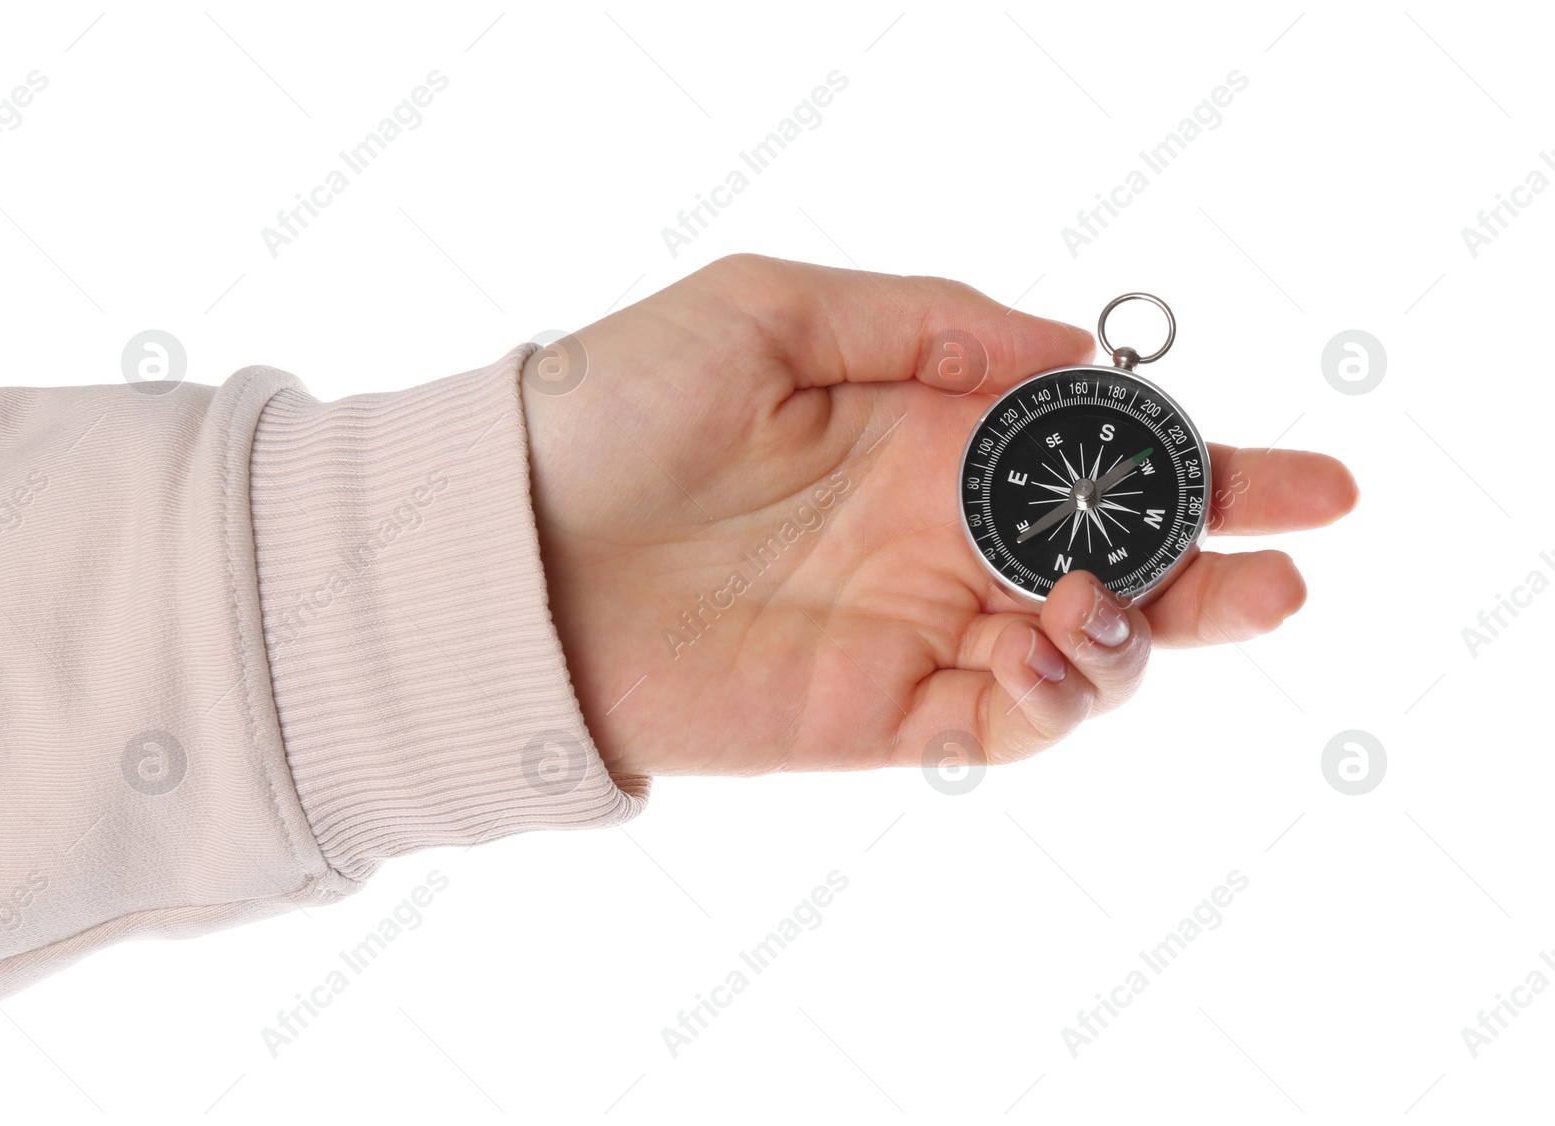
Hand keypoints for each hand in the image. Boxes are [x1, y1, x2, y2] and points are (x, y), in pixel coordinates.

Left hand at [521, 255, 1357, 776]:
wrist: (511, 553)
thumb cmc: (619, 410)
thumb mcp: (775, 311)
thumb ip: (931, 326)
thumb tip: (1072, 349)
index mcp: (923, 436)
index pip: (1086, 452)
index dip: (1192, 462)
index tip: (1287, 474)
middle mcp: (934, 535)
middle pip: (1113, 556)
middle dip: (1217, 556)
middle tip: (1300, 552)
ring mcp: (915, 627)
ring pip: (1083, 648)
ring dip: (1149, 626)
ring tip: (1140, 590)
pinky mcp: (881, 714)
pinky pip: (1010, 720)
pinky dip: (1069, 693)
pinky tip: (1070, 637)